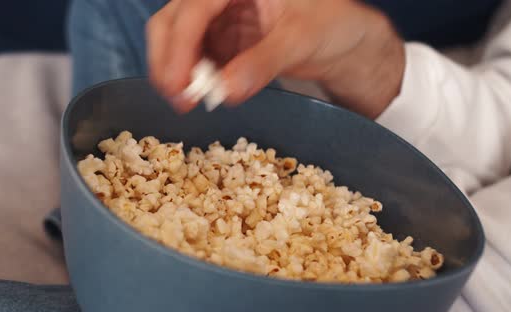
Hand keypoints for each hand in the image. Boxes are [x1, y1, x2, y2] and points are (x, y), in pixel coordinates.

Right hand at [147, 0, 404, 118]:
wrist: (343, 40)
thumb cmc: (331, 24)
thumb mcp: (301, 40)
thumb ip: (264, 63)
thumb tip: (225, 93)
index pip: (195, 6)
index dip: (180, 44)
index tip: (178, 83)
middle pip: (172, 20)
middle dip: (167, 60)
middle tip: (177, 99)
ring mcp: (217, 18)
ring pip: (175, 40)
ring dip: (174, 72)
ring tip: (187, 103)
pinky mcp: (220, 41)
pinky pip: (192, 58)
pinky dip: (190, 78)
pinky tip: (197, 96)